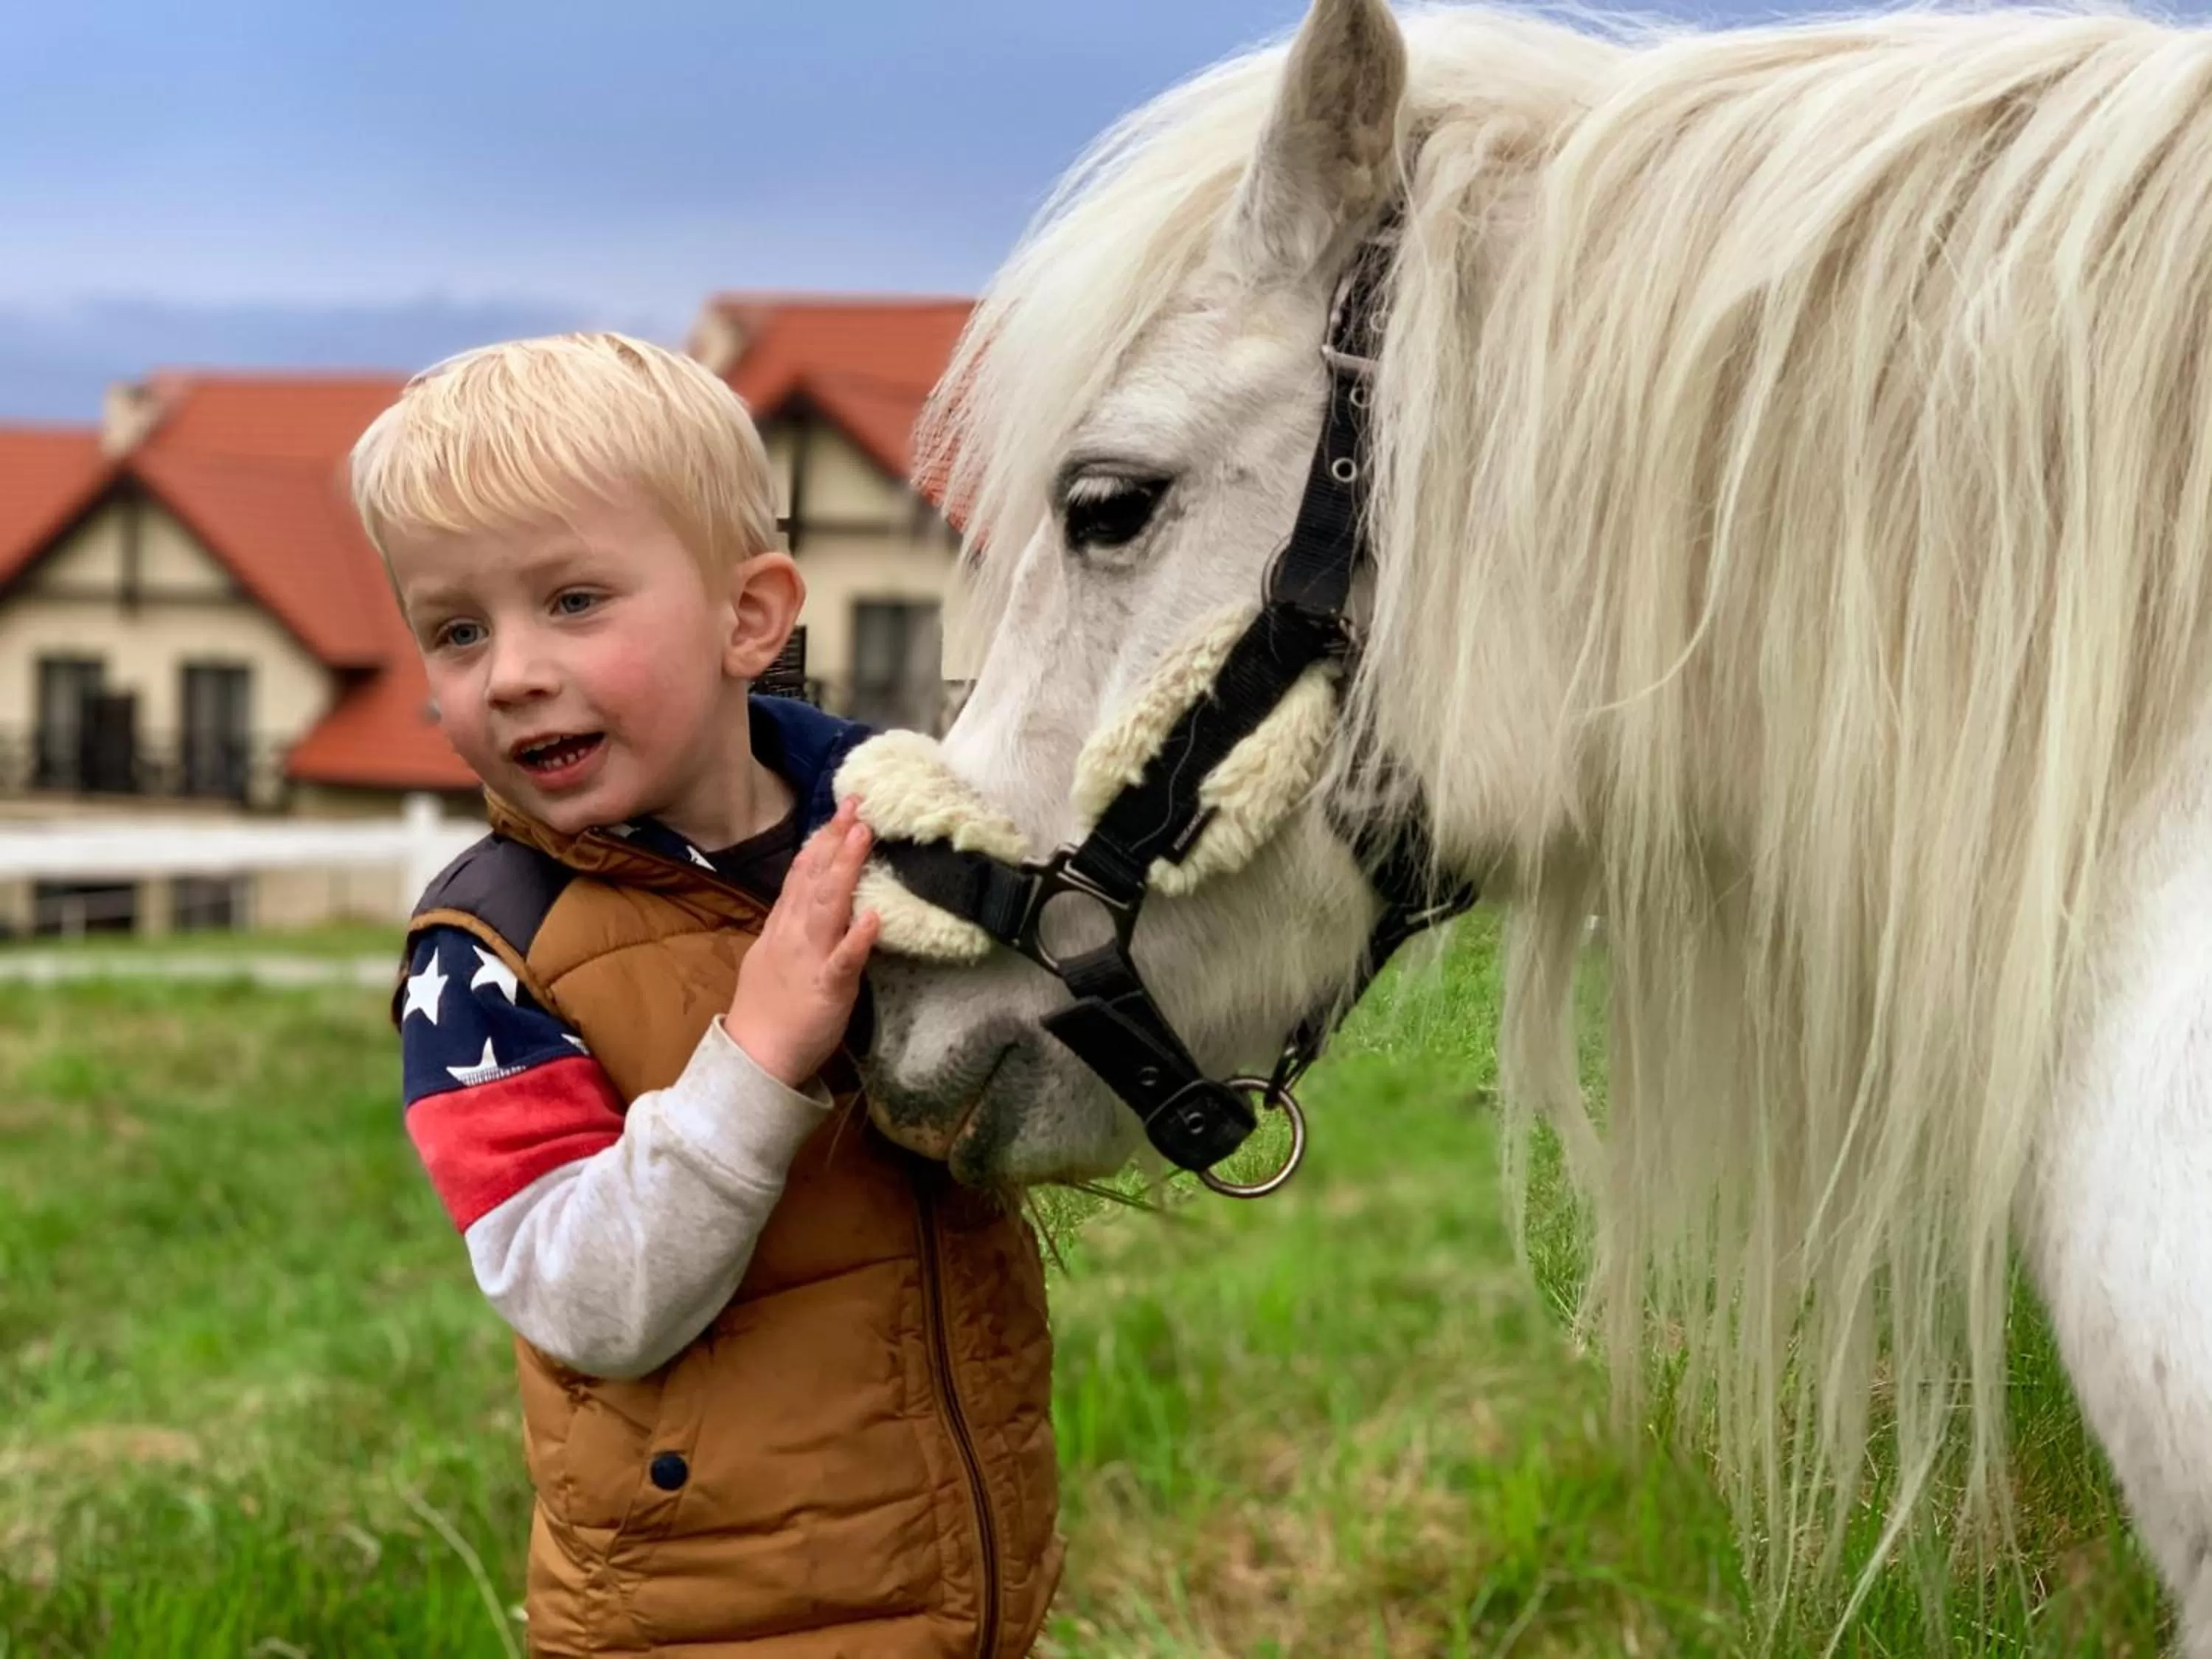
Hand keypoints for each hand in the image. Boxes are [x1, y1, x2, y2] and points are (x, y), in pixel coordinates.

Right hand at [724, 797, 881, 1088]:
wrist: (754, 1056)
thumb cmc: (768, 1009)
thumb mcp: (772, 956)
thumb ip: (791, 927)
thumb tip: (805, 902)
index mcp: (783, 927)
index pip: (801, 876)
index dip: (821, 842)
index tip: (839, 813)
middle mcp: (795, 935)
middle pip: (816, 880)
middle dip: (837, 841)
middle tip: (857, 805)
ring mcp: (809, 959)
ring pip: (828, 907)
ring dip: (846, 870)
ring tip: (864, 837)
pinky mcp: (827, 988)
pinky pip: (844, 960)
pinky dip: (858, 938)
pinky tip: (874, 916)